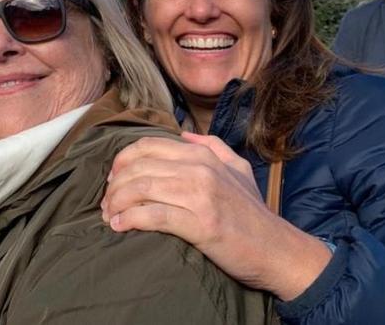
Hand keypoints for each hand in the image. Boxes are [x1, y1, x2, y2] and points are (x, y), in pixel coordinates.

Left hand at [101, 133, 331, 299]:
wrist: (278, 250)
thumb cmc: (253, 213)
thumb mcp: (239, 170)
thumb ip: (212, 146)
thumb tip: (183, 133)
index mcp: (203, 155)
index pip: (147, 146)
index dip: (122, 161)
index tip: (112, 178)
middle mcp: (199, 169)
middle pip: (138, 168)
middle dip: (114, 185)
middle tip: (106, 202)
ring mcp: (200, 195)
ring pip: (140, 189)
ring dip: (117, 203)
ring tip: (109, 216)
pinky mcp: (199, 223)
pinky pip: (152, 215)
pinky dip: (129, 219)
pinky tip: (120, 226)